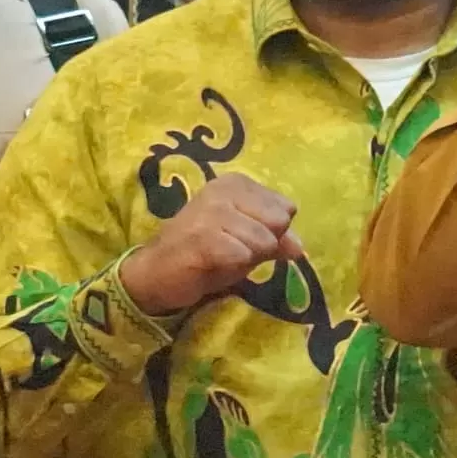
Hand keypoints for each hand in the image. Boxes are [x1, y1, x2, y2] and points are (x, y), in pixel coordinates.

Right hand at [116, 173, 306, 317]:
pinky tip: (212, 262)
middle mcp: (222, 189)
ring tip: (221, 255)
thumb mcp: (249, 243)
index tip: (243, 236)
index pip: (286, 208)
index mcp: (236, 184)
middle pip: (279, 222)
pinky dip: (233, 265)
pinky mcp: (201, 236)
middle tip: (232, 247)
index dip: (272, 231)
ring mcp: (210, 211)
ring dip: (247, 257)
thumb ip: (277, 239)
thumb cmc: (206, 253)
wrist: (157, 274)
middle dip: (263, 244)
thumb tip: (299, 247)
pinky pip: (242, 255)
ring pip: (263, 240)